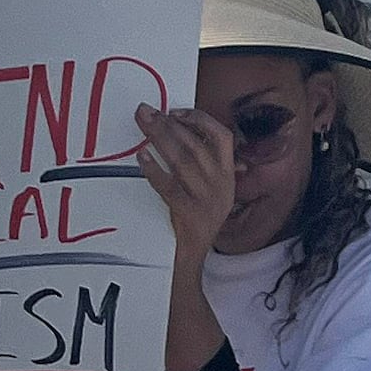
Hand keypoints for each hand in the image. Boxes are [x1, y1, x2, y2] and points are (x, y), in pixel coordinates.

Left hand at [130, 103, 239, 261]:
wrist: (192, 260)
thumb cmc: (197, 221)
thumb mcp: (213, 192)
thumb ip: (205, 166)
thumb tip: (179, 131)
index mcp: (228, 176)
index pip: (223, 138)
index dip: (200, 120)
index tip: (176, 111)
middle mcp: (222, 186)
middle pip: (195, 145)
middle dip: (168, 124)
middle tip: (145, 111)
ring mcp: (207, 200)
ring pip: (183, 161)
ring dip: (160, 139)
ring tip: (143, 124)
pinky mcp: (189, 215)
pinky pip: (169, 187)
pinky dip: (155, 169)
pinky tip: (142, 157)